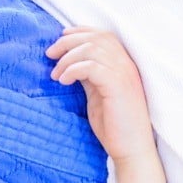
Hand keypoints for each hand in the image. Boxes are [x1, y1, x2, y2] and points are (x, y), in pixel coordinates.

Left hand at [46, 27, 154, 161]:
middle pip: (96, 38)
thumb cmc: (115, 126)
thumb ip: (89, 76)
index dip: (80, 31)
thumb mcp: (98, 95)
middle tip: (50, 54)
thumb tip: (70, 62)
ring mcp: (124, 75)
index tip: (60, 38)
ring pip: (92, 49)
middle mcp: (127, 65)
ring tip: (55, 74)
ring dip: (68, 58)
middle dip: (69, 41)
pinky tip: (63, 81)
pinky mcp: (118, 87)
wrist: (132, 150)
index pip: (104, 35)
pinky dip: (73, 70)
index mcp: (124, 65)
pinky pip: (92, 66)